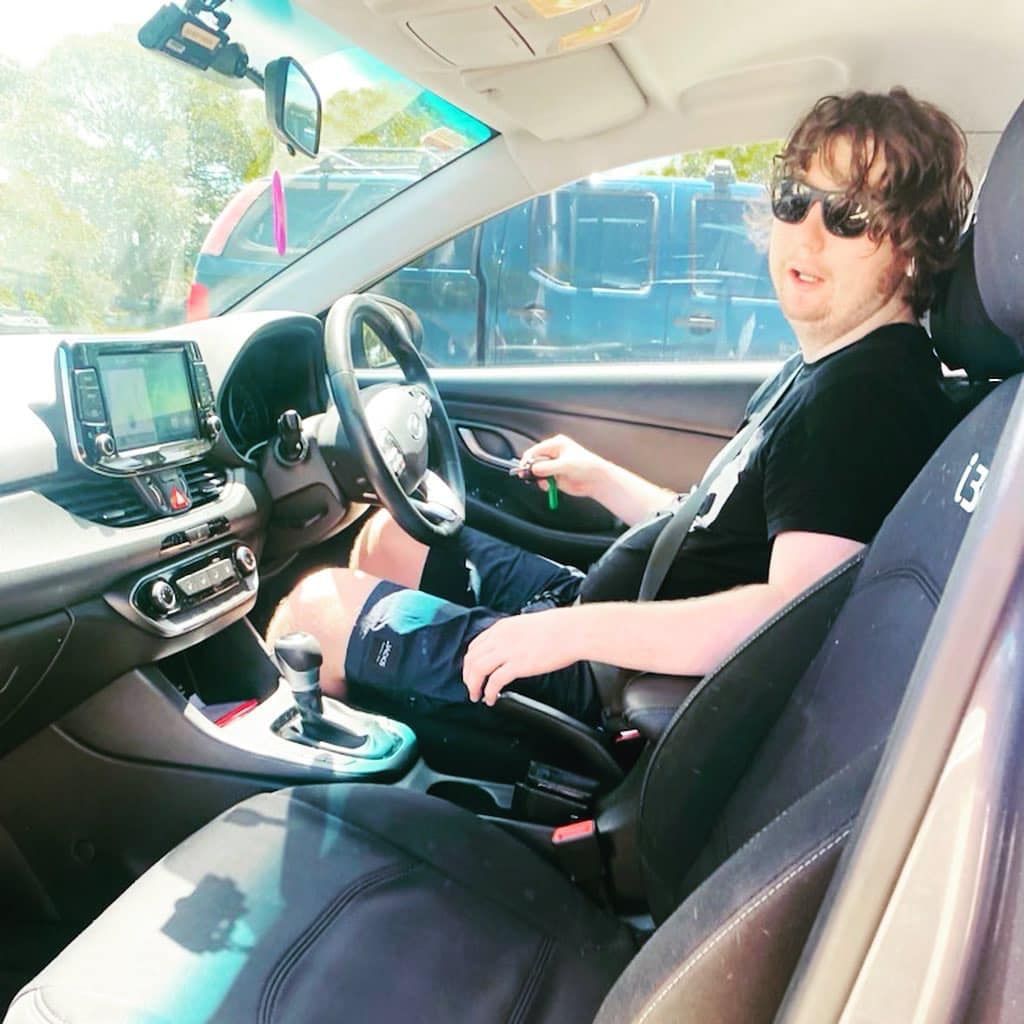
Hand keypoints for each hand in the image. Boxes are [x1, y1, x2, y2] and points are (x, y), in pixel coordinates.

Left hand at [463, 609, 580, 705]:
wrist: (572, 631)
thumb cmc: (558, 628)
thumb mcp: (526, 625)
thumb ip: (513, 636)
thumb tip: (509, 648)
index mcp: (502, 628)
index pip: (475, 645)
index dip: (470, 662)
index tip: (471, 671)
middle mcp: (500, 638)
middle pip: (471, 659)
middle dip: (467, 676)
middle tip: (470, 687)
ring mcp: (507, 651)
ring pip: (477, 670)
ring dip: (473, 685)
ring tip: (476, 695)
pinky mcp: (517, 665)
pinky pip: (494, 681)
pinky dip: (489, 692)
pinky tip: (491, 699)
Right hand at [515, 434, 607, 499]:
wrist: (596, 480)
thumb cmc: (587, 466)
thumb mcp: (566, 465)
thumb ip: (548, 467)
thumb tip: (534, 469)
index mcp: (556, 444)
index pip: (536, 450)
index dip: (528, 459)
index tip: (524, 468)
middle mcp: (553, 454)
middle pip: (534, 460)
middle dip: (532, 469)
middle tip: (530, 476)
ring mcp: (553, 466)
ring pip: (537, 472)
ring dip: (538, 478)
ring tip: (545, 482)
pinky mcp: (554, 476)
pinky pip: (542, 480)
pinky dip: (543, 484)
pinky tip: (548, 485)